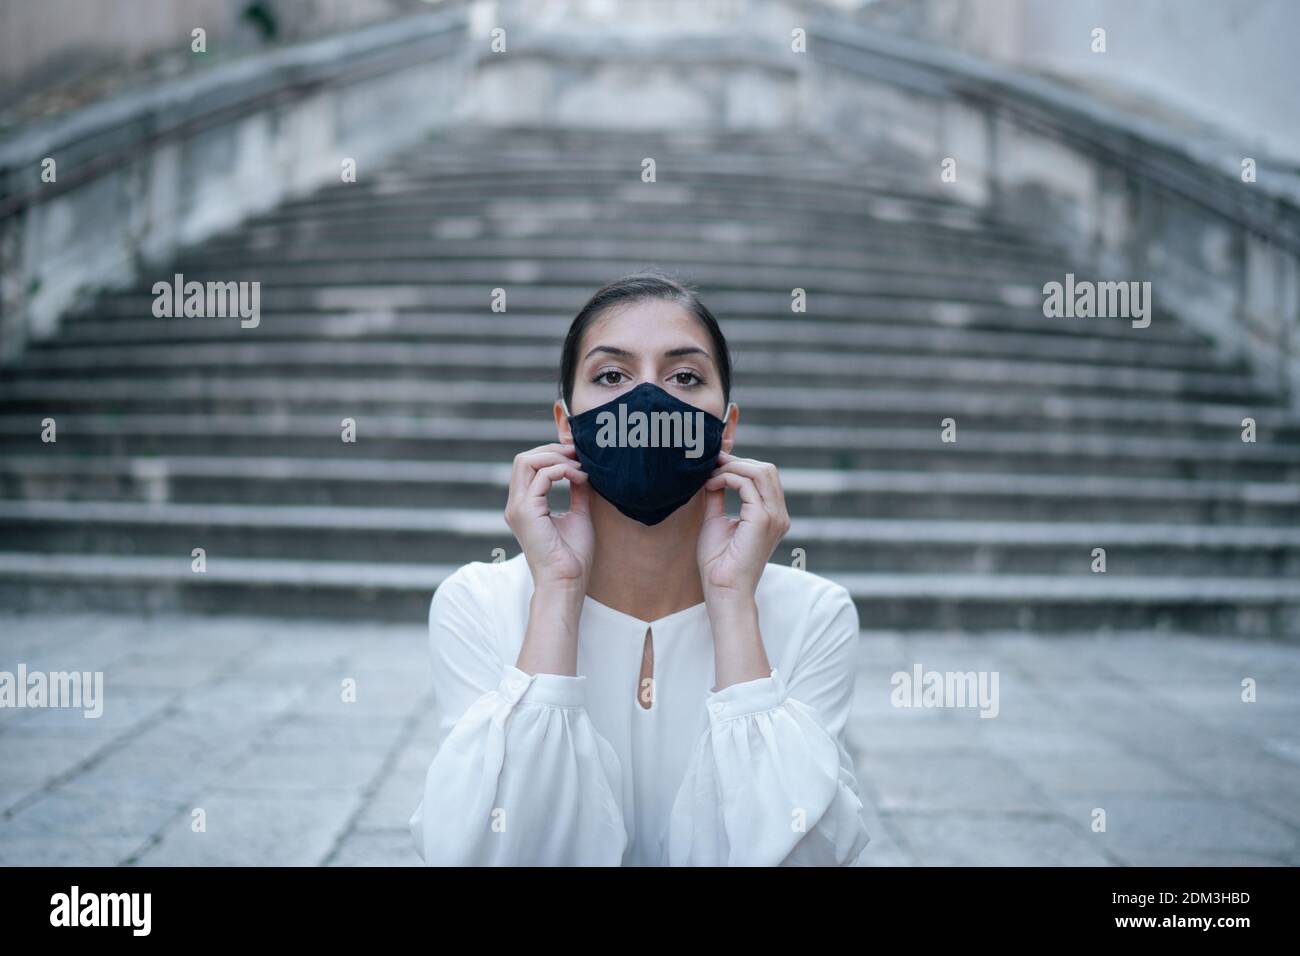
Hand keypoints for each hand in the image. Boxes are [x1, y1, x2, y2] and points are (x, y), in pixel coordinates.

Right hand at [503, 442, 592, 593]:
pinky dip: (563, 471)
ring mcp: (518, 508)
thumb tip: (582, 471)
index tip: (577, 457)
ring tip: (580, 468)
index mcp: (524, 506)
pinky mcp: (526, 511)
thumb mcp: (577, 514)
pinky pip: (542, 476)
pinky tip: (580, 478)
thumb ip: (576, 491)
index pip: (528, 466)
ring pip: (527, 461)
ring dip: (557, 458)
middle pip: (524, 459)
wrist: (567, 581)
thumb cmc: (572, 556)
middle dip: (552, 450)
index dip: (551, 455)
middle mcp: (516, 505)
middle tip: (578, 454)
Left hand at [697, 452, 790, 603]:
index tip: (714, 464)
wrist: (723, 590)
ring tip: (710, 475)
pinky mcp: (763, 519)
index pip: (765, 477)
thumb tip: (712, 475)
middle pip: (767, 469)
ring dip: (732, 467)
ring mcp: (774, 516)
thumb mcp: (717, 521)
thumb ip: (718, 497)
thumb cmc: (719, 563)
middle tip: (712, 463)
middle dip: (737, 462)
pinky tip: (711, 485)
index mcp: (773, 516)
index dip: (740, 465)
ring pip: (761, 471)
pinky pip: (746, 484)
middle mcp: (779, 515)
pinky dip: (726, 478)